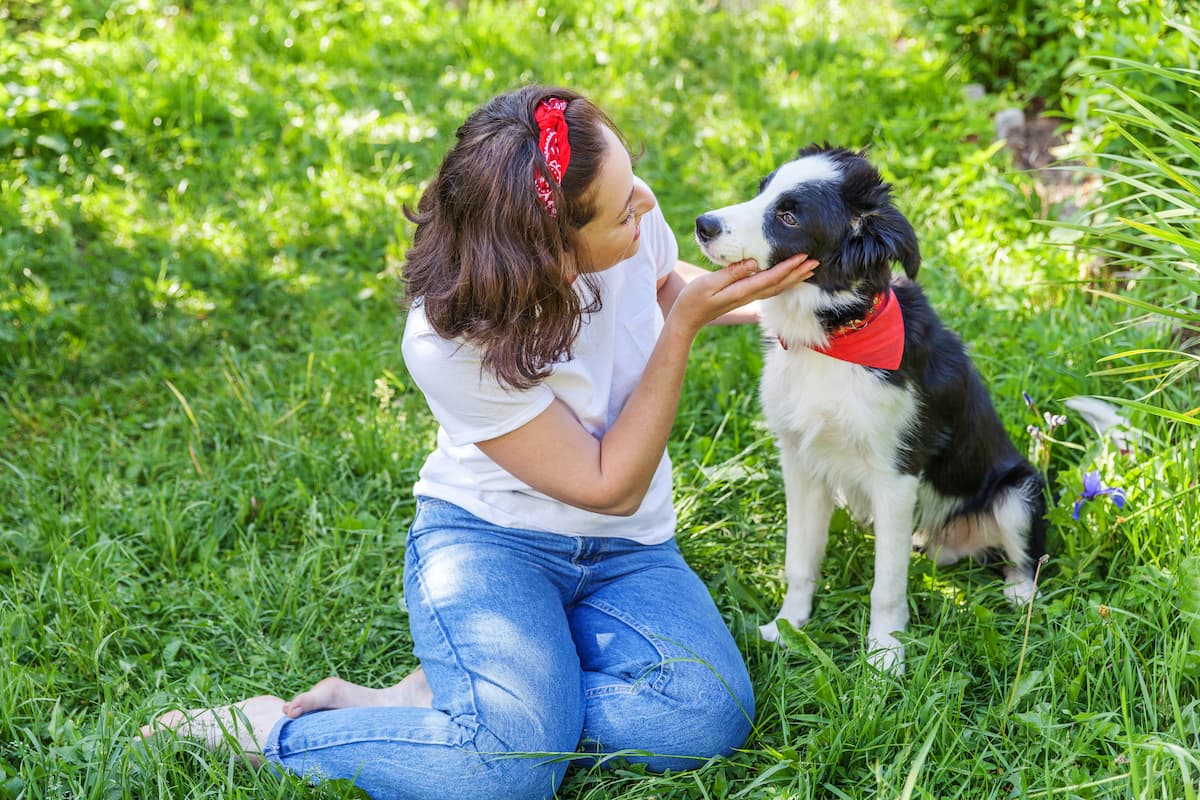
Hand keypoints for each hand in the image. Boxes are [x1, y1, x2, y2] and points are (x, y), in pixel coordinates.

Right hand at [666, 252, 817, 333]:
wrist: (686, 320)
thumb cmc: (693, 300)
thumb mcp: (708, 284)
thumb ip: (730, 273)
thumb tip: (752, 262)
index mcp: (742, 291)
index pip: (771, 278)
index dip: (788, 267)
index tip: (803, 257)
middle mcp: (748, 296)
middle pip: (779, 284)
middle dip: (798, 273)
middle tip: (816, 261)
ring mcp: (747, 298)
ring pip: (776, 288)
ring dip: (794, 278)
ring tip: (809, 269)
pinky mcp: (743, 297)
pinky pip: (768, 289)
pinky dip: (782, 282)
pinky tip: (787, 278)